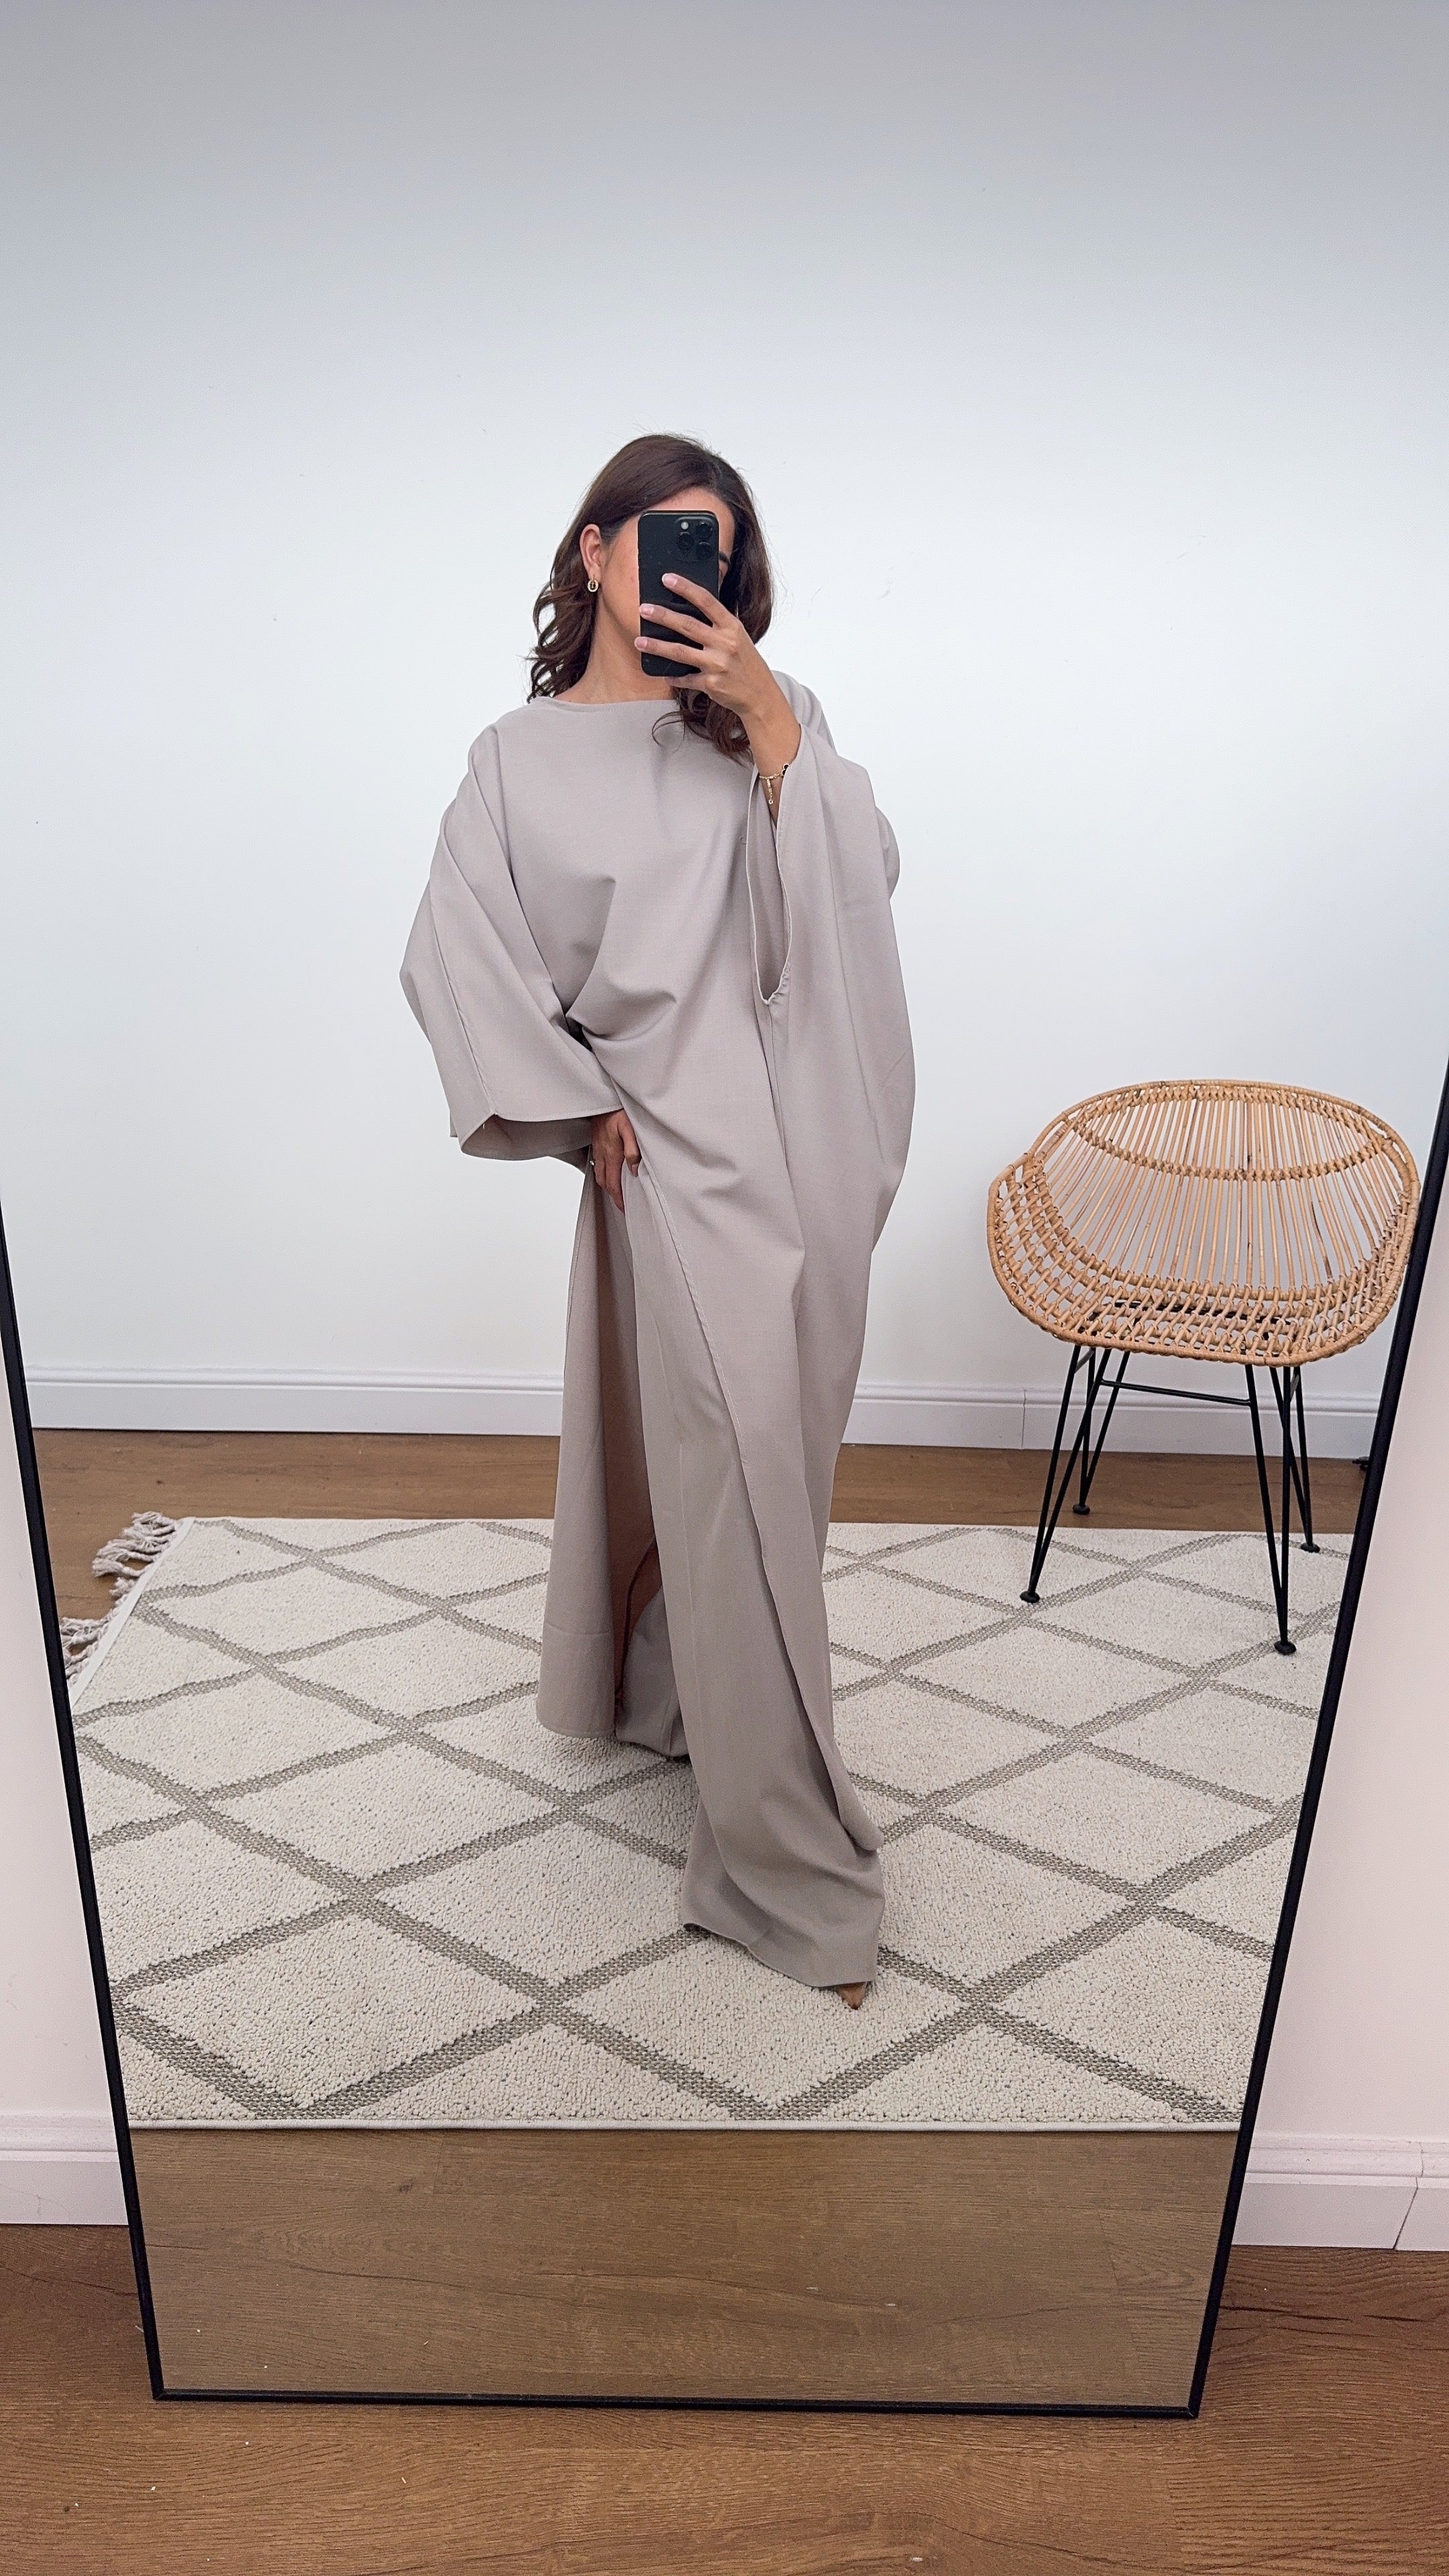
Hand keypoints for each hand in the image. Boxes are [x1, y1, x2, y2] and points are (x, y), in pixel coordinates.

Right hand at [589, 1108, 639, 1210]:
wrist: (603, 1096)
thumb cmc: (619, 1110)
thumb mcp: (631, 1129)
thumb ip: (633, 1150)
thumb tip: (633, 1169)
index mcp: (612, 1154)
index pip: (613, 1183)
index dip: (619, 1198)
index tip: (624, 1207)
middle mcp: (603, 1153)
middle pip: (604, 1182)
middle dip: (613, 1195)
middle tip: (621, 1203)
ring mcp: (598, 1147)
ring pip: (599, 1173)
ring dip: (607, 1185)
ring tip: (616, 1191)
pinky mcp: (597, 1141)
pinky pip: (597, 1162)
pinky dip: (602, 1172)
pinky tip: (608, 1171)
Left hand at [635, 575, 801, 776]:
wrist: (761, 695)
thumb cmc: (746, 663)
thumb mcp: (738, 637)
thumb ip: (718, 624)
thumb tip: (689, 609)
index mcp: (732, 626)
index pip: (706, 601)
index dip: (685, 588)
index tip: (667, 578)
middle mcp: (725, 644)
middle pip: (687, 625)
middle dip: (663, 616)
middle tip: (643, 609)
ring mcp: (717, 665)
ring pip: (680, 652)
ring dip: (656, 646)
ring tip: (639, 641)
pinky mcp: (711, 684)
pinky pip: (685, 678)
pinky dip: (672, 676)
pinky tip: (662, 674)